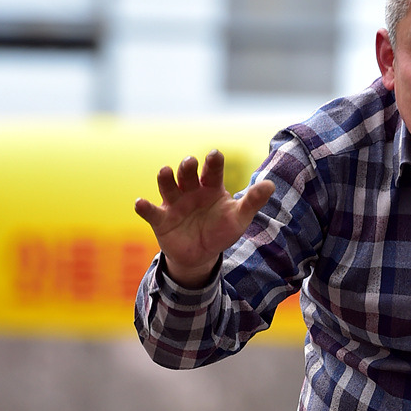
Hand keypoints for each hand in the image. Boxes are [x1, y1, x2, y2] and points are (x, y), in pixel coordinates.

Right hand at [135, 149, 274, 285]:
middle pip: (187, 174)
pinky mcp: (161, 219)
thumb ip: (252, 201)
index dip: (213, 162)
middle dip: (187, 167)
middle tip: (190, 162)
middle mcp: (191, 190)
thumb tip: (271, 185)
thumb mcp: (239, 218)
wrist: (201, 255)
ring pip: (168, 186)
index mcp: (211, 187)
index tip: (215, 155)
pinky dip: (144, 207)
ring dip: (165, 178)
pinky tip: (139, 203)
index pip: (212, 171)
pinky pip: (151, 211)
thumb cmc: (221, 230)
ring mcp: (174, 203)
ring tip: (165, 171)